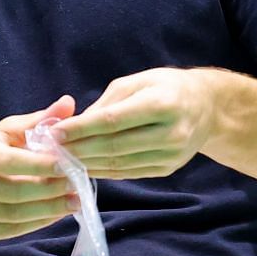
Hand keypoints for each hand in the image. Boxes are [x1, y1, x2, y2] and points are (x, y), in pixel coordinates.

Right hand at [0, 95, 78, 246]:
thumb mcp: (4, 134)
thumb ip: (36, 122)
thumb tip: (68, 104)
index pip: (8, 161)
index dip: (40, 165)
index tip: (69, 166)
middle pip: (12, 192)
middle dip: (49, 191)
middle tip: (77, 188)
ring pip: (12, 215)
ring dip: (48, 210)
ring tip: (73, 202)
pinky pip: (8, 232)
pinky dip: (36, 224)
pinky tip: (54, 214)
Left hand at [50, 67, 219, 179]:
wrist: (206, 107)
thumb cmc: (165, 87)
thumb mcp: (136, 82)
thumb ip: (106, 104)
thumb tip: (73, 125)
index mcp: (162, 104)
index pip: (113, 121)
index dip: (81, 129)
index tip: (54, 132)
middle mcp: (170, 133)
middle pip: (114, 146)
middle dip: (78, 149)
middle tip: (50, 150)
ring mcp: (171, 155)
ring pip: (119, 164)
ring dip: (87, 164)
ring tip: (61, 160)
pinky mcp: (167, 169)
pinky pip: (129, 173)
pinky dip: (103, 171)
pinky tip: (84, 166)